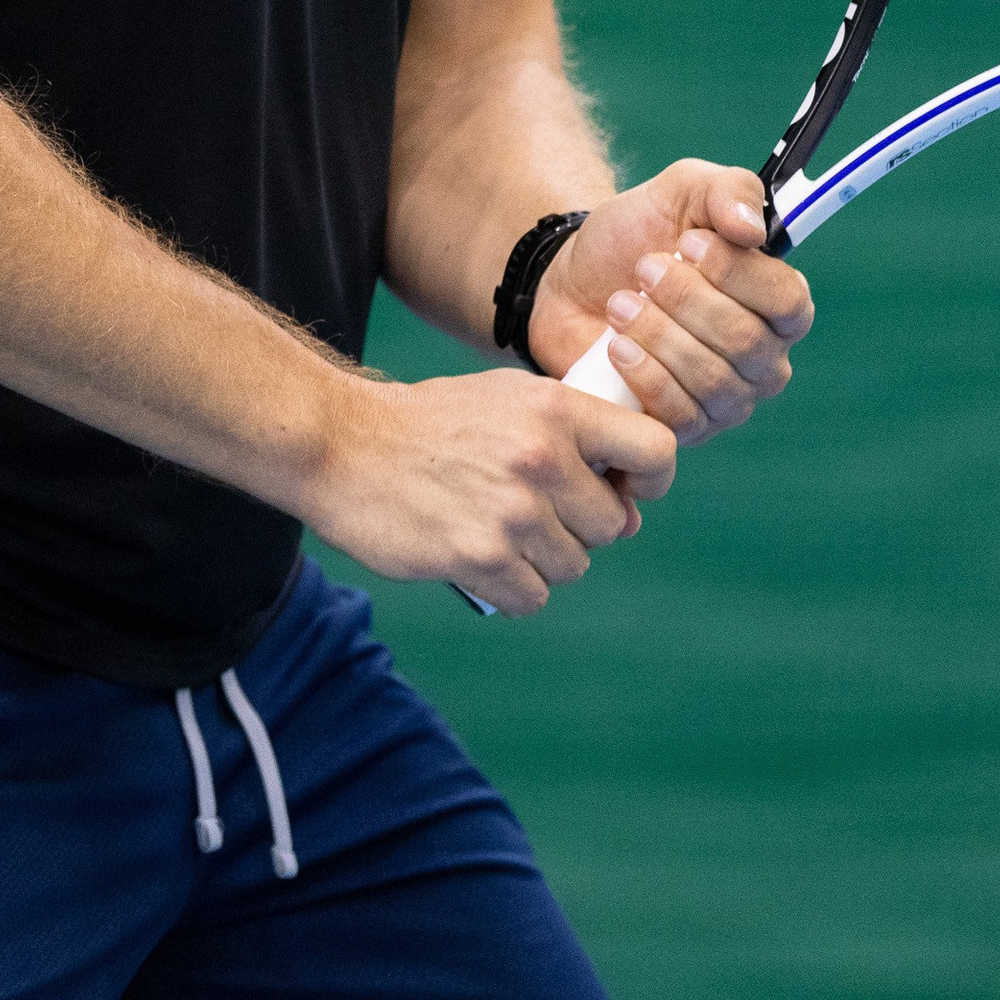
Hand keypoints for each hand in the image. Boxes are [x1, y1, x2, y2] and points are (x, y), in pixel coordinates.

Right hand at [306, 367, 675, 616]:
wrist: (343, 443)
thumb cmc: (432, 424)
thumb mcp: (509, 401)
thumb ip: (572, 439)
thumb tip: (629, 511)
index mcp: (558, 409)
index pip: (656, 450)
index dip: (649, 479)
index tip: (622, 489)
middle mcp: (543, 458)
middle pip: (613, 525)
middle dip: (582, 527)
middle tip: (534, 511)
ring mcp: (512, 512)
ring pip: (573, 566)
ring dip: (542, 560)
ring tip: (497, 528)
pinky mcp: (478, 557)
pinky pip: (532, 598)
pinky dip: (511, 589)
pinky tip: (481, 558)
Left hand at [528, 162, 813, 441]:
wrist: (575, 280)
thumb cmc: (640, 233)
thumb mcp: (681, 189)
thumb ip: (728, 191)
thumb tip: (752, 228)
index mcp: (778, 300)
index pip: (789, 301)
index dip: (738, 274)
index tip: (689, 242)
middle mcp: (765, 356)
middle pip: (746, 342)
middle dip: (685, 300)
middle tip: (643, 269)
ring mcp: (729, 399)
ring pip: (712, 380)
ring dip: (658, 334)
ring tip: (620, 303)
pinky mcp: (688, 429)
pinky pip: (681, 416)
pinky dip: (644, 375)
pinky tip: (616, 345)